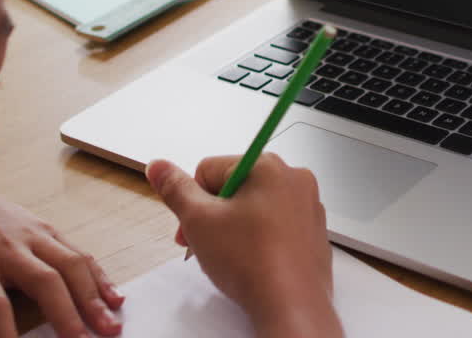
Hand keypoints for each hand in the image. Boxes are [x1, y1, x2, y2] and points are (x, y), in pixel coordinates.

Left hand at [0, 179, 123, 337]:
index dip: (4, 335)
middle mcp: (6, 247)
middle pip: (45, 281)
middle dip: (68, 314)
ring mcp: (30, 235)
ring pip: (70, 264)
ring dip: (93, 296)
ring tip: (111, 324)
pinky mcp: (44, 229)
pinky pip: (78, 251)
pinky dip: (98, 275)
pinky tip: (113, 296)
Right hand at [146, 155, 340, 336]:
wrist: (291, 306)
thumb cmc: (251, 263)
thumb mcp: (198, 220)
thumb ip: (175, 189)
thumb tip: (158, 167)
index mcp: (266, 165)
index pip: (209, 169)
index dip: (193, 201)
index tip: (192, 228)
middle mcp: (293, 178)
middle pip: (233, 187)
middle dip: (214, 215)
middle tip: (207, 244)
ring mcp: (307, 205)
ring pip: (254, 207)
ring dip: (235, 227)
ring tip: (232, 256)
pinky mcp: (313, 231)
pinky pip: (276, 224)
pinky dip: (260, 238)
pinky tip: (253, 261)